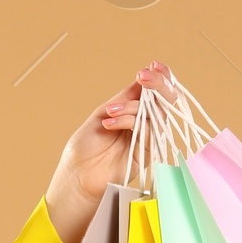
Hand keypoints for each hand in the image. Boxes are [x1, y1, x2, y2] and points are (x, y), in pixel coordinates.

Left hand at [43, 61, 174, 242]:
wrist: (77, 176)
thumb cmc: (85, 147)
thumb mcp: (102, 114)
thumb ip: (124, 99)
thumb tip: (142, 79)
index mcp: (132, 111)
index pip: (152, 91)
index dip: (158, 77)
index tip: (153, 66)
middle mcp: (143, 123)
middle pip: (165, 100)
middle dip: (159, 84)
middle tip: (145, 76)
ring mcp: (147, 137)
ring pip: (157, 113)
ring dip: (132, 107)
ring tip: (110, 112)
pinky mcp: (147, 153)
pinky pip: (147, 130)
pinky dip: (129, 121)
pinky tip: (109, 123)